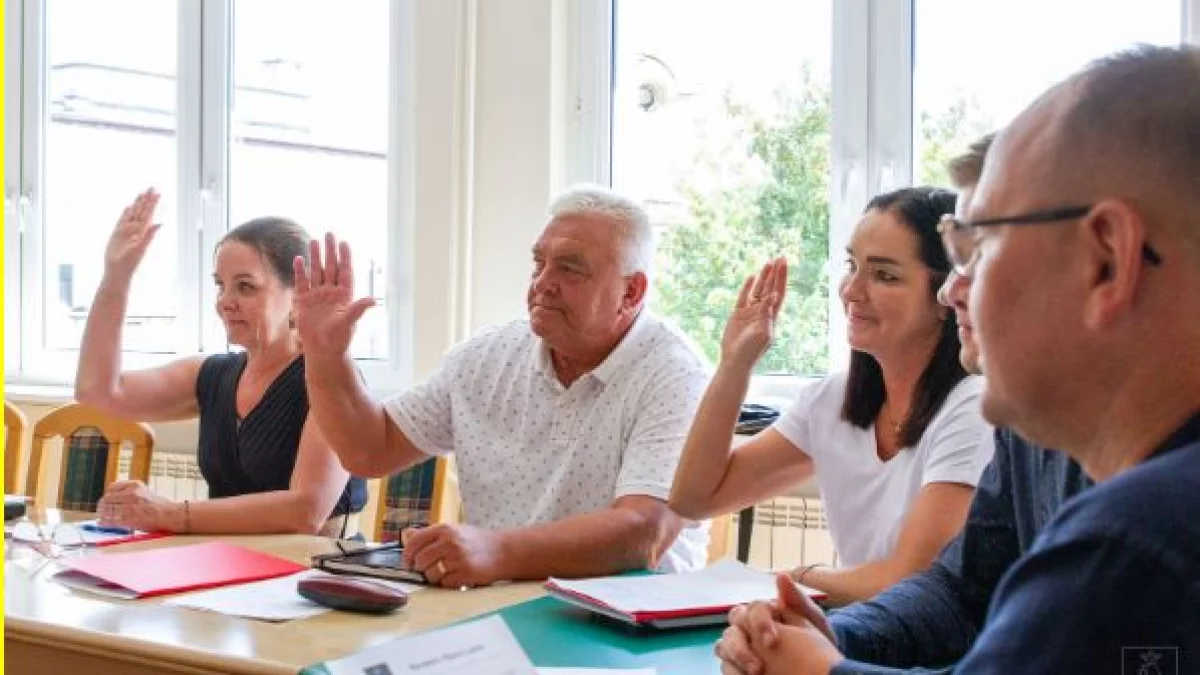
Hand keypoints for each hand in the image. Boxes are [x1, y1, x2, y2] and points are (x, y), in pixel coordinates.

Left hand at [96, 480, 177, 531]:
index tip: (107, 501)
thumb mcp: (146, 492)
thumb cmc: (162, 506)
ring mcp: (129, 506)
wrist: (172, 515)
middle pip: (107, 499)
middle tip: (102, 512)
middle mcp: (130, 494)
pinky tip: (102, 523)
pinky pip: (109, 520)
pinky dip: (104, 522)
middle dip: (103, 506)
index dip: (108, 495)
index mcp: (135, 485)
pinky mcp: (128, 518)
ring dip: (102, 514)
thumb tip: (116, 501)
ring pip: (106, 510)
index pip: (112, 487)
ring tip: (102, 518)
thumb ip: (131, 494)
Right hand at [104, 189, 161, 278]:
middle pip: (142, 211)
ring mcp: (127, 231)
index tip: (158, 193)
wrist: (118, 271)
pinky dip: (126, 213)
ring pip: (133, 213)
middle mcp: (137, 230)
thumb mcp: (141, 248)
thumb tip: (160, 224)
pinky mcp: (118, 234)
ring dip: (138, 204)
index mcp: (143, 231)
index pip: (149, 214)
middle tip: (152, 187)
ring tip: (142, 193)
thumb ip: (150, 235)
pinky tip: (129, 207)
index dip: (153, 203)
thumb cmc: (130, 263)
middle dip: (147, 199)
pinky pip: (122, 220)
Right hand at [293, 233, 375, 357]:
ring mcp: (318, 296)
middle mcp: (332, 292)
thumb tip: (373, 300)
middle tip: (329, 234)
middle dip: (330, 251)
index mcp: (345, 295)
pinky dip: (300, 271)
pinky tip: (299, 259)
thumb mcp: (349, 323)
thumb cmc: (339, 339)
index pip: (345, 272)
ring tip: (314, 241)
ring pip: (317, 271)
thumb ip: (358, 309)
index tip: (344, 243)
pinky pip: (302, 283)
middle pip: (331, 267)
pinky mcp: (305, 302)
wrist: (322, 350)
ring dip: (316, 257)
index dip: (345, 257)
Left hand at [401, 523, 507, 587]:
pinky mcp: (466, 572)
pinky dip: (447, 583)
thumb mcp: (452, 531)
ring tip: (446, 572)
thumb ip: (429, 534)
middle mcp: (450, 541)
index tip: (408, 562)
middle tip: (428, 569)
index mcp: (444, 529)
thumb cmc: (474, 541)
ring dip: (435, 578)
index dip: (407, 555)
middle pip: (420, 561)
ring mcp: (458, 557)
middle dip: (421, 569)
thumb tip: (406, 534)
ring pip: (431, 575)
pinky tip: (456, 576)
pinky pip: (444, 584)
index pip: (415, 542)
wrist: (501, 550)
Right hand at [716, 574, 840, 674]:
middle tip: (757, 667)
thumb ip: (797, 599)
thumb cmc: (816, 638)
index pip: (752, 609)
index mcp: (763, 611)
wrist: (820, 664)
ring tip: (754, 674)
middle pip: (732, 629)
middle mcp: (746, 626)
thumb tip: (781, 576)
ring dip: (735, 660)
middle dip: (741, 647)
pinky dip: (732, 672)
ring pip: (723, 647)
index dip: (759, 623)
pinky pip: (726, 667)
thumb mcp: (812, 619)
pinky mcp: (738, 665)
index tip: (772, 641)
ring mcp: (740, 646)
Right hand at [721, 257, 787, 370]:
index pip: (778, 292)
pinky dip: (747, 287)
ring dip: (763, 277)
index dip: (781, 277)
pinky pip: (743, 297)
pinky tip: (751, 277)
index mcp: (771, 316)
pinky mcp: (738, 315)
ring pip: (758, 291)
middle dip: (775, 274)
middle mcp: (762, 312)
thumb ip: (767, 313)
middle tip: (780, 257)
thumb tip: (775, 295)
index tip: (783, 263)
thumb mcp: (763, 332)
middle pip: (770, 288)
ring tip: (768, 263)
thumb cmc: (751, 350)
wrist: (735, 360)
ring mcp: (750, 313)